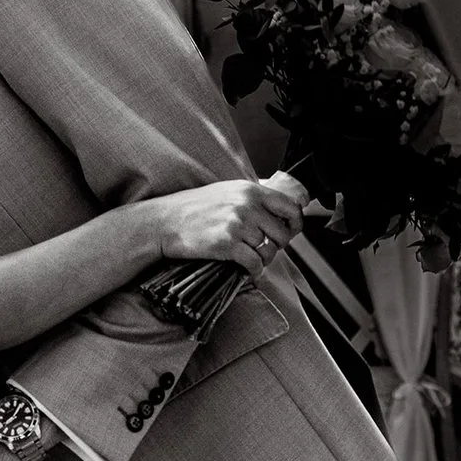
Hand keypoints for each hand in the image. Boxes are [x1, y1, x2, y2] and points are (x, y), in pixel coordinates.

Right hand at [147, 172, 306, 277]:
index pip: (290, 206)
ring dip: (262, 259)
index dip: (295, 223)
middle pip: (283, 234)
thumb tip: (280, 213)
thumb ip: (253, 199)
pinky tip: (243, 268)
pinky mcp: (227, 245)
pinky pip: (255, 264)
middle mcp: (246, 204)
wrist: (164, 222)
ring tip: (249, 257)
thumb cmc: (194, 208)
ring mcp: (237, 224)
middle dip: (276, 245)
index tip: (290, 231)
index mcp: (249, 189)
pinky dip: (252, 270)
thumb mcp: (226, 192)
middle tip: (262, 248)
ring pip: (270, 251)